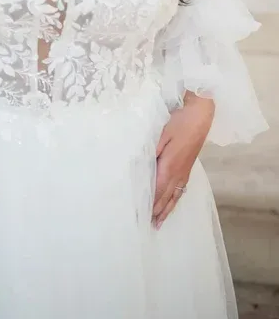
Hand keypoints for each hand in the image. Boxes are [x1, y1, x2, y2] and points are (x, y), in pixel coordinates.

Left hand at [152, 94, 213, 229]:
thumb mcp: (161, 134)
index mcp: (169, 166)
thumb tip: (142, 167)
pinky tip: (172, 203)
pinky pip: (181, 189)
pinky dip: (175, 200)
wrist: (200, 116)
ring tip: (159, 222)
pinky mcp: (188, 168)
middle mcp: (178, 173)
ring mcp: (184, 172)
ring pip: (174, 196)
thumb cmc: (179, 123)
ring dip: (166, 209)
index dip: (149, 204)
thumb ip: (152, 152)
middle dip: (157, 211)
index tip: (141, 216)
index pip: (157, 190)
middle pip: (165, 197)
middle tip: (148, 226)